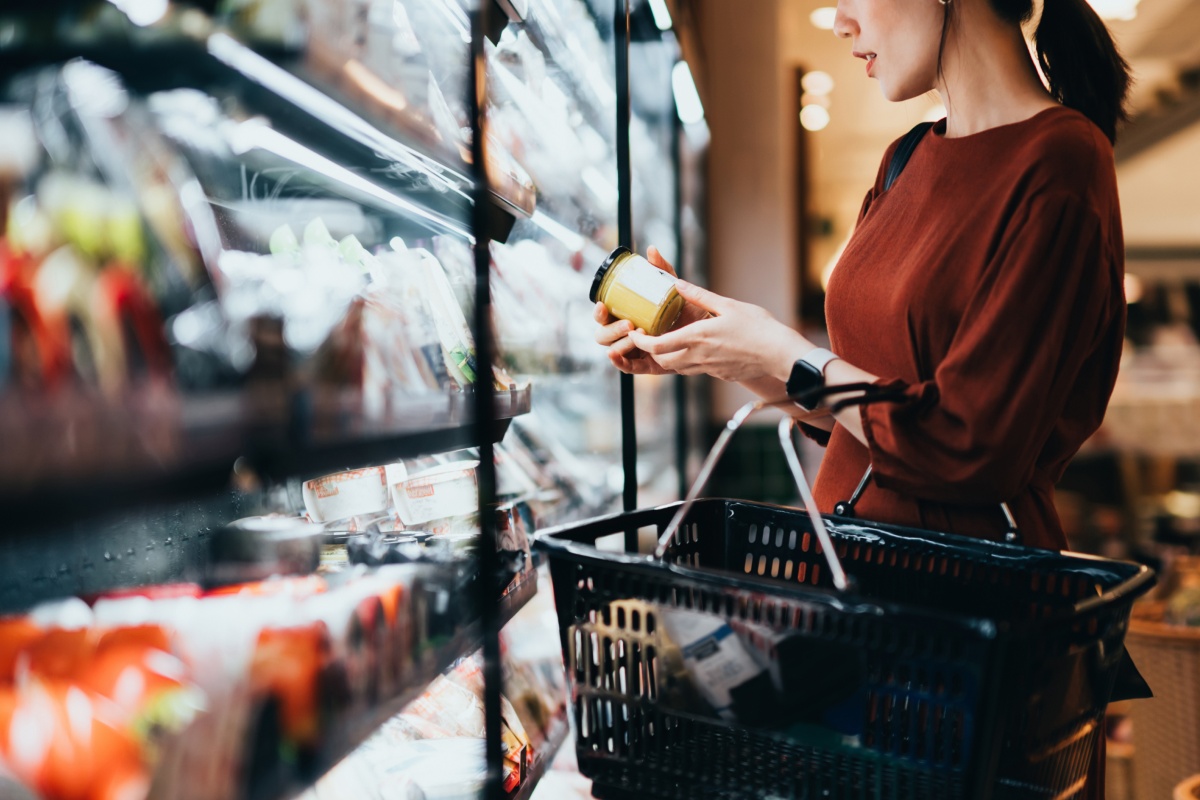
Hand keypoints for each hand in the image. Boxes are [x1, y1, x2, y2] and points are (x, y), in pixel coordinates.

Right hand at [593, 246, 705, 374]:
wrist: (709, 331)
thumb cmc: (688, 310)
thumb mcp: (674, 289)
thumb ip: (663, 271)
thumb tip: (651, 250)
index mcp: (627, 315)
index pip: (604, 315)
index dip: (599, 312)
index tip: (603, 304)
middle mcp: (627, 334)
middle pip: (603, 334)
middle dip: (611, 329)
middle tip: (629, 323)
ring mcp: (635, 350)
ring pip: (614, 349)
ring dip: (620, 343)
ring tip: (635, 335)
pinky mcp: (646, 365)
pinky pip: (628, 367)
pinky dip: (619, 362)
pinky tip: (615, 355)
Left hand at [628, 281, 809, 382]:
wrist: (779, 354)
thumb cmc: (758, 327)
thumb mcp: (727, 305)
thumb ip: (700, 296)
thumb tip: (678, 283)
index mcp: (697, 338)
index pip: (657, 347)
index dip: (640, 342)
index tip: (635, 333)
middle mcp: (698, 357)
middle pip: (663, 361)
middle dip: (651, 352)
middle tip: (648, 338)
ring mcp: (708, 369)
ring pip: (678, 368)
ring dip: (668, 358)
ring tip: (669, 342)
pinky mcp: (719, 374)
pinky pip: (696, 370)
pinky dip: (688, 362)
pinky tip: (696, 349)